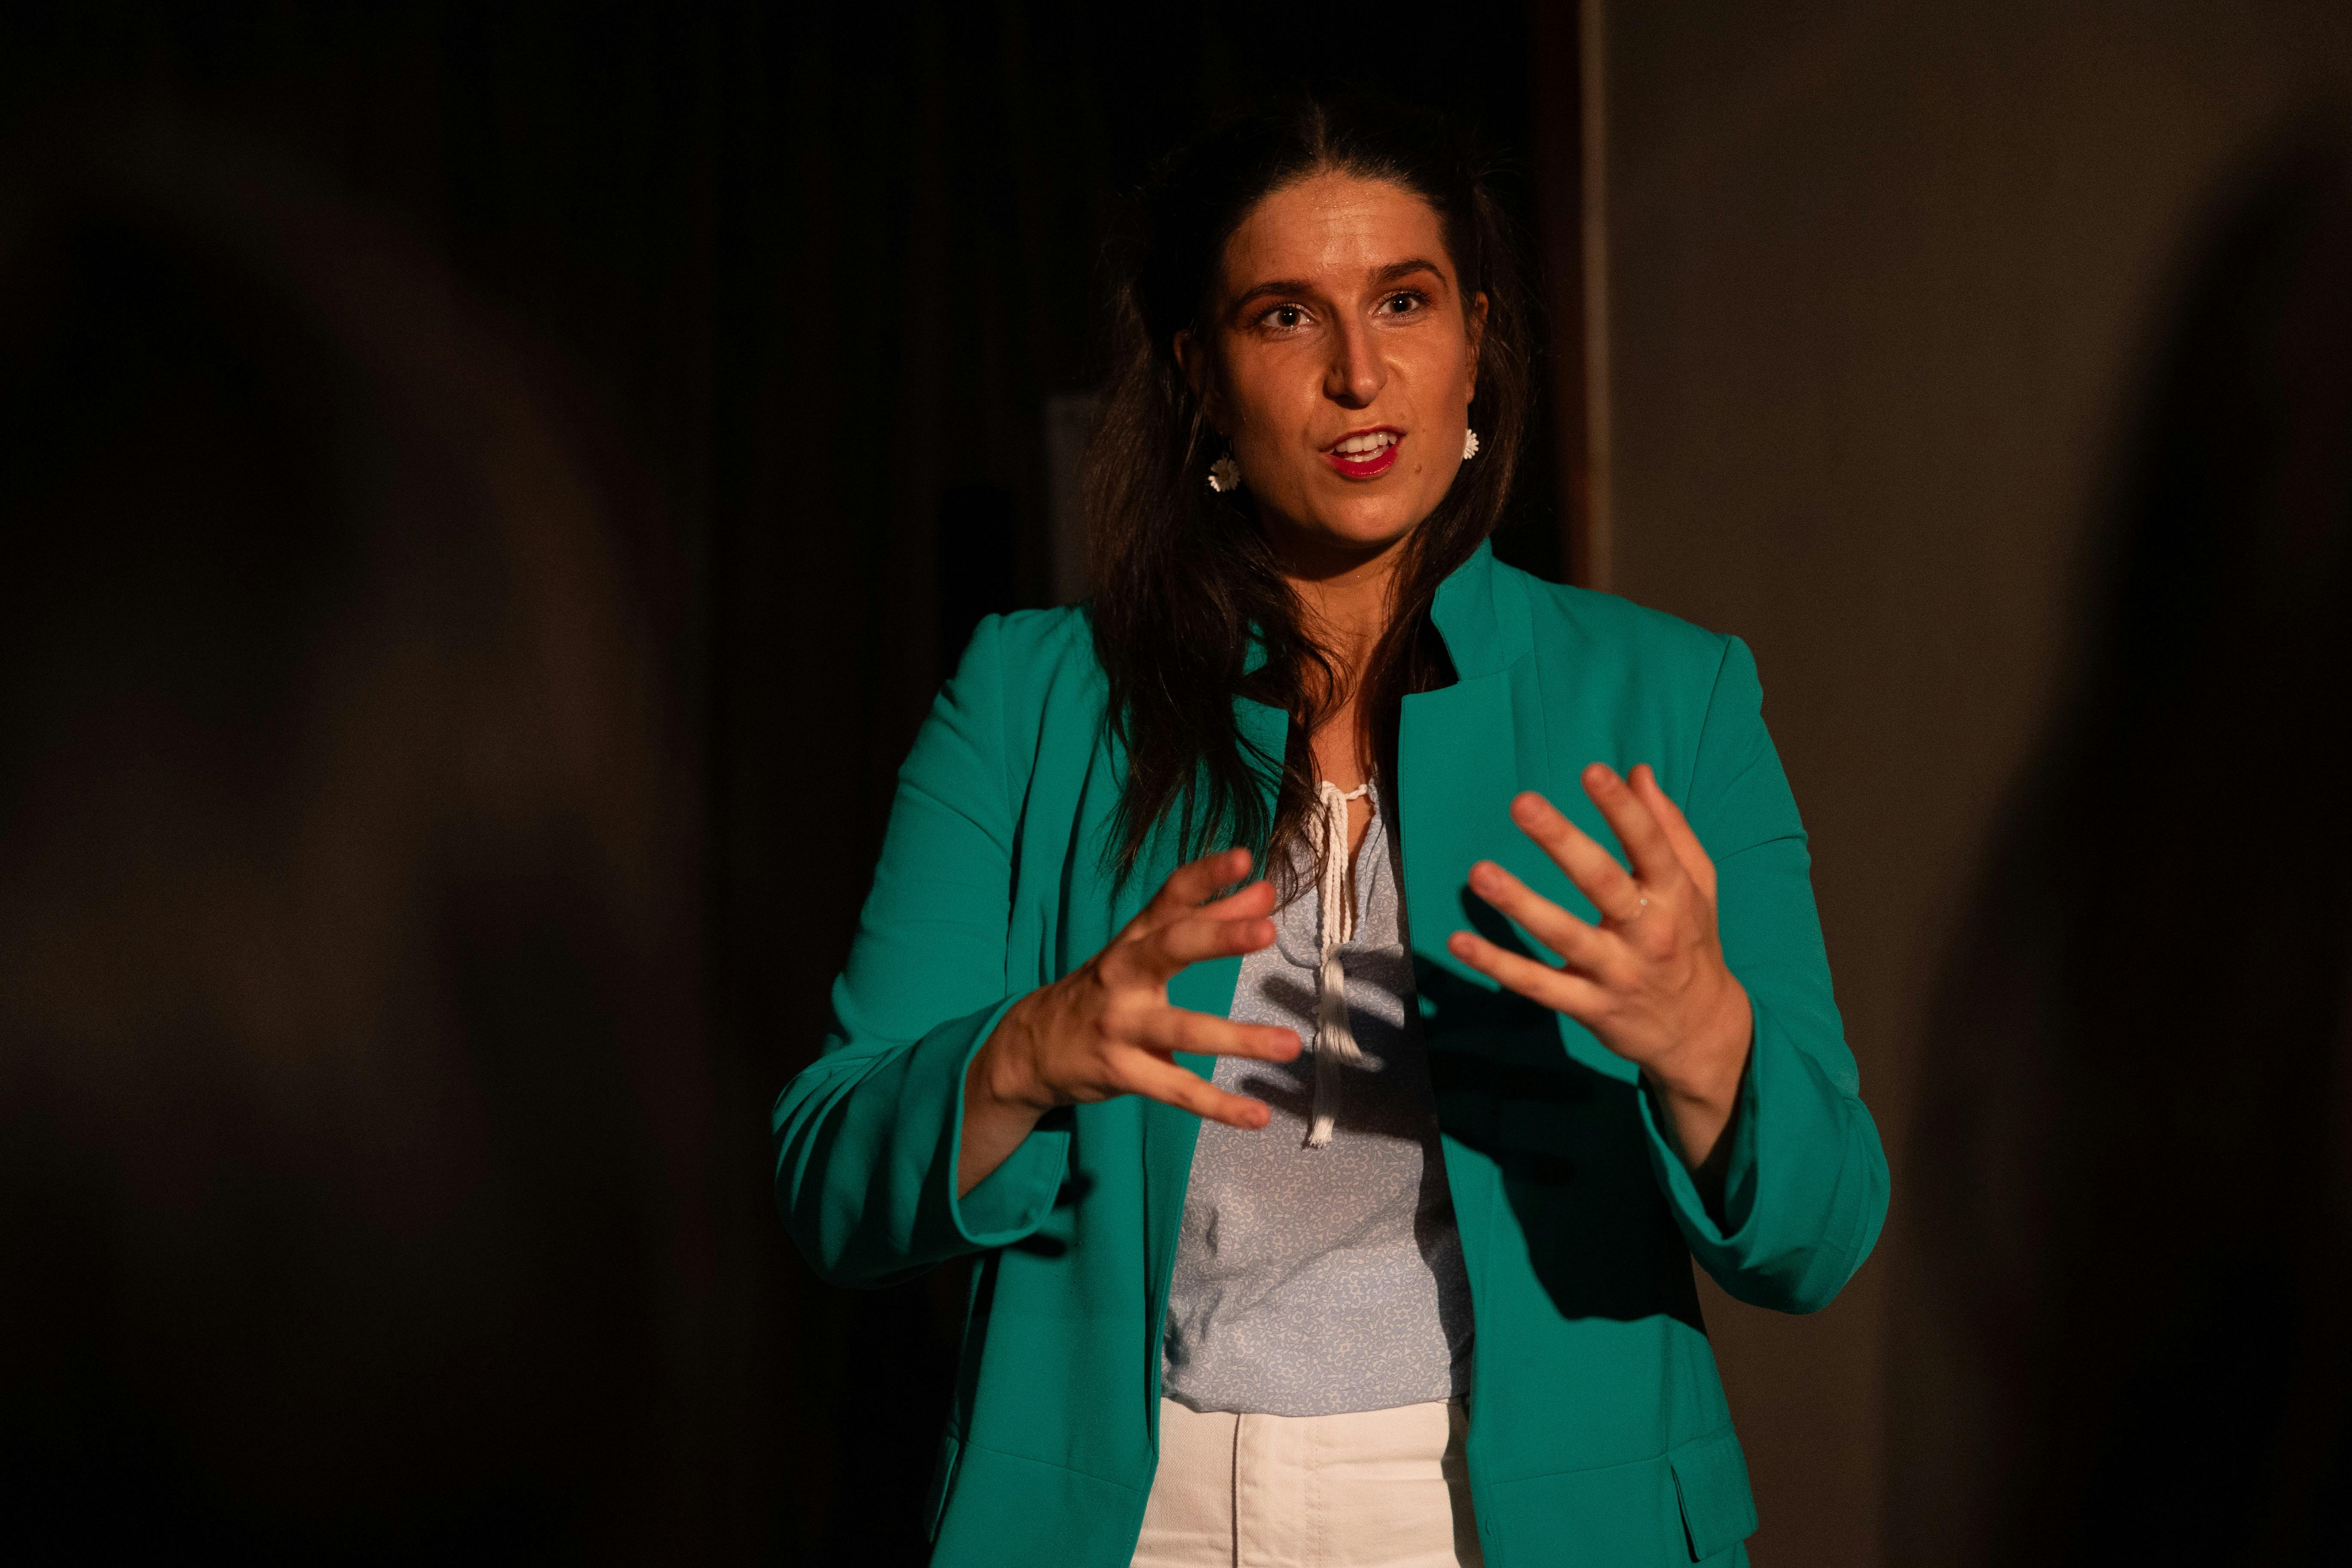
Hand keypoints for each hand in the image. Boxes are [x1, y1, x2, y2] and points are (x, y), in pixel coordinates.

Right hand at [958, 847, 1301, 1195]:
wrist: (1031, 1047)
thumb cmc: (1104, 989)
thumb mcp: (1144, 950)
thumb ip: (1207, 919)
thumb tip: (1264, 890)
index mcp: (1132, 941)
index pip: (1167, 900)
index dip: (1204, 876)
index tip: (1244, 858)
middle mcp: (1123, 975)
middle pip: (1169, 949)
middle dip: (1218, 937)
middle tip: (1267, 928)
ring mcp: (1119, 1025)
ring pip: (1181, 1029)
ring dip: (1236, 1037)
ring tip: (1290, 1042)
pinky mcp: (1121, 1072)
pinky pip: (1175, 1089)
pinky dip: (1217, 1105)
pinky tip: (1257, 1116)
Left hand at [1445, 763, 1752, 1176]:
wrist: (1702, 1032)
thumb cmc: (1692, 942)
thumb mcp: (1697, 885)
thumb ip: (1669, 828)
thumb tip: (1638, 772)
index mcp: (1674, 894)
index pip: (1650, 844)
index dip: (1622, 809)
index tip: (1592, 771)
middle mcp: (1647, 932)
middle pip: (1603, 882)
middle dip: (1563, 842)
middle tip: (1523, 803)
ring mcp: (1616, 972)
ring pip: (1563, 934)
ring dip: (1520, 903)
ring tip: (1479, 872)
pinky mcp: (1589, 1006)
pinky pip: (1539, 984)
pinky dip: (1499, 965)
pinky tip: (1460, 942)